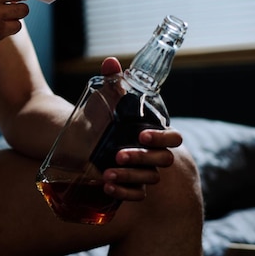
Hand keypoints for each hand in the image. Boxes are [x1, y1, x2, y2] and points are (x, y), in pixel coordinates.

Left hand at [99, 56, 183, 200]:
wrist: (81, 137)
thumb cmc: (101, 116)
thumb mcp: (106, 99)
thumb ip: (113, 80)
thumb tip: (110, 61)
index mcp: (152, 130)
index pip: (173, 138)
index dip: (162, 137)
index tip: (142, 135)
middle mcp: (151, 152)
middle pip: (163, 160)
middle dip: (142, 157)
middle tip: (117, 154)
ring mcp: (142, 169)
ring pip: (149, 178)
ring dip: (130, 176)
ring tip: (107, 174)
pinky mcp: (129, 184)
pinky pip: (136, 194)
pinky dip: (124, 193)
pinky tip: (107, 187)